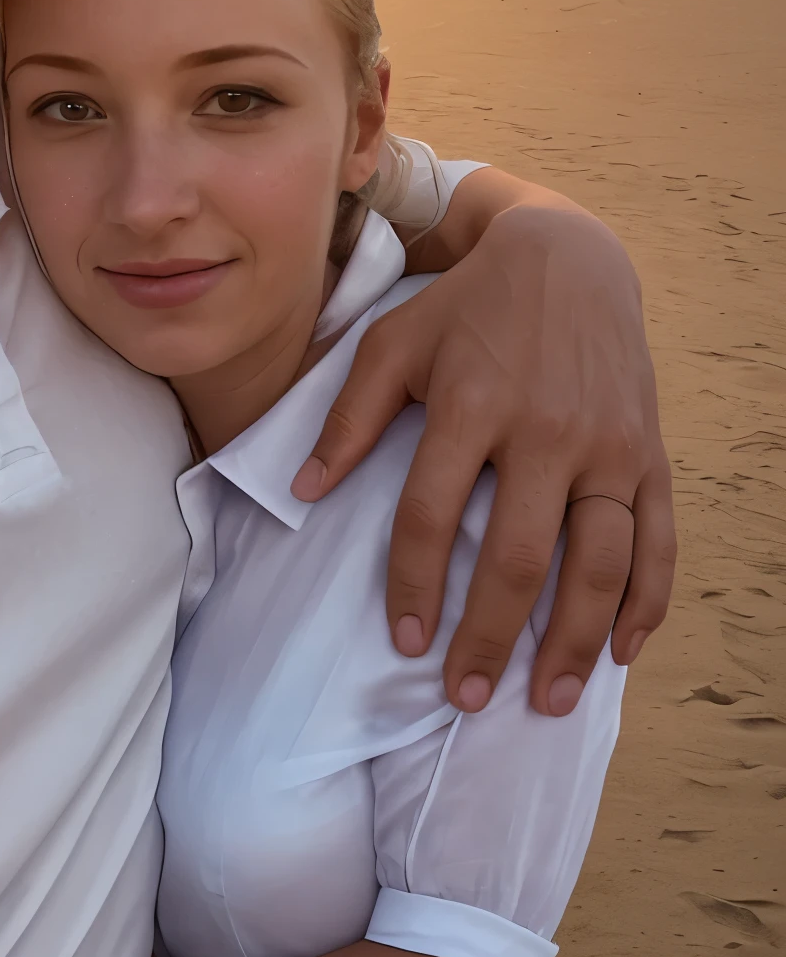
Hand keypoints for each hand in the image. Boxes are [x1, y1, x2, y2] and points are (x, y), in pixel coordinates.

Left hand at [292, 201, 673, 714]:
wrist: (567, 256)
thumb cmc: (465, 307)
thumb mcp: (393, 342)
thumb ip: (347, 417)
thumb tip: (299, 492)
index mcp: (470, 401)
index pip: (431, 512)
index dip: (413, 583)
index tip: (403, 641)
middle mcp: (544, 428)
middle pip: (518, 554)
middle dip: (491, 635)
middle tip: (466, 697)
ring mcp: (606, 443)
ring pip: (600, 561)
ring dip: (575, 641)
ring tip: (547, 700)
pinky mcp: (648, 451)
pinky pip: (657, 540)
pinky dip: (646, 602)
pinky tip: (622, 651)